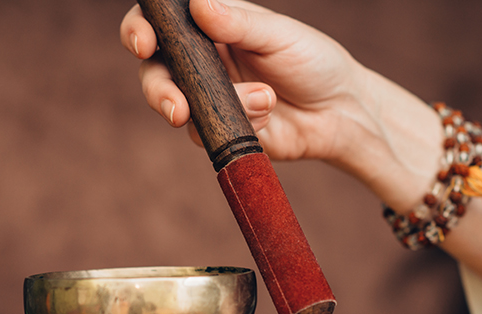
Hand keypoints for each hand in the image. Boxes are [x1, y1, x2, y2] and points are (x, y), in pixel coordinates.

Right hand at [120, 0, 442, 210]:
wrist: (342, 112)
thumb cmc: (314, 62)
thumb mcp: (279, 36)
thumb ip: (238, 23)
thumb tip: (196, 4)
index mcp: (211, 27)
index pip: (161, 23)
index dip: (140, 28)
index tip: (143, 42)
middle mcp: (202, 62)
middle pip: (154, 71)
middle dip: (158, 89)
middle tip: (174, 106)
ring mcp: (208, 98)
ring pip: (175, 106)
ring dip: (208, 109)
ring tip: (257, 101)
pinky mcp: (220, 131)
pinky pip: (206, 132)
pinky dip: (239, 122)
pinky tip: (268, 111)